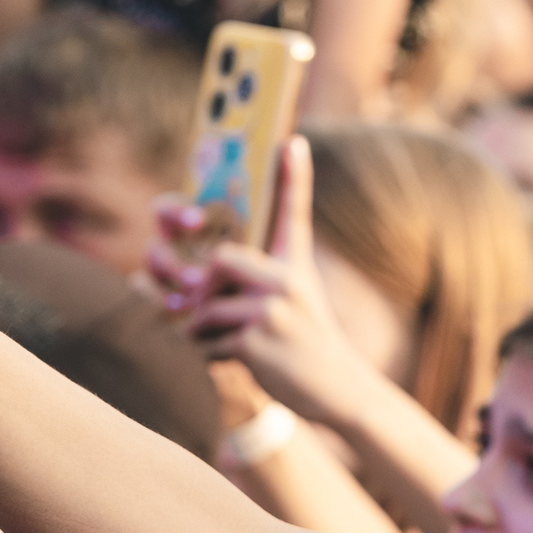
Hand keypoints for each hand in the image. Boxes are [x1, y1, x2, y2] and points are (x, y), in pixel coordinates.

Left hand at [158, 138, 377, 430]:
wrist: (338, 391)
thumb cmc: (303, 349)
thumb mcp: (292, 306)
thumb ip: (249, 286)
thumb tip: (195, 275)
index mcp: (293, 267)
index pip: (293, 214)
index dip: (293, 176)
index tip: (293, 140)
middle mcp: (287, 280)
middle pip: (218, 259)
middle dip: (203, 289)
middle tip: (213, 311)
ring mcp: (273, 310)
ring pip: (204, 308)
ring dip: (204, 334)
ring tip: (233, 347)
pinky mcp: (257, 339)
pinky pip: (205, 341)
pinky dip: (210, 357)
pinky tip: (239, 364)